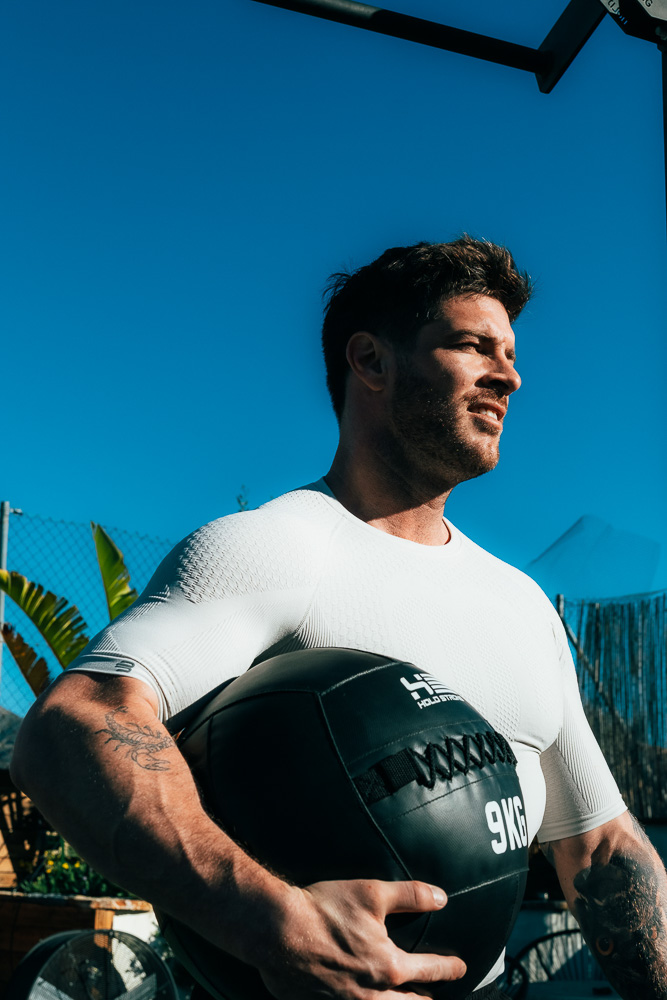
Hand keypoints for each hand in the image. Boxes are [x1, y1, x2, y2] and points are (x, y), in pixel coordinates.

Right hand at [257, 878, 465, 999]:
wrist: (277, 931)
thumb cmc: (325, 909)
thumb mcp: (372, 893)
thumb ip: (411, 895)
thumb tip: (441, 898)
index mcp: (389, 966)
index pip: (430, 970)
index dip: (448, 969)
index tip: (460, 968)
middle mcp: (372, 995)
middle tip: (434, 998)